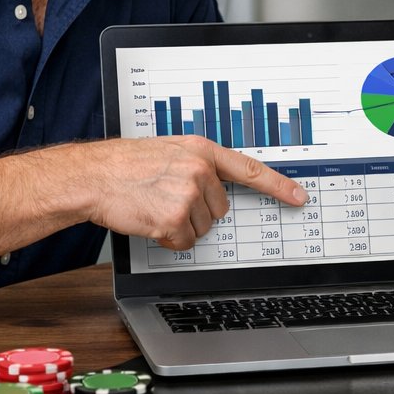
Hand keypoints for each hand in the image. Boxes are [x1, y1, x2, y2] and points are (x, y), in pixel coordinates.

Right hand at [81, 137, 306, 251]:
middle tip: (166, 198)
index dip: (278, 185)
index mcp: (202, 151)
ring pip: (203, 227)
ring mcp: (188, 194)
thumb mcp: (169, 151)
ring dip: (181, 225)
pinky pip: (184, 241)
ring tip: (154, 205)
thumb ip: (198, 165)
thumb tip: (217, 186)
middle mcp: (200, 170)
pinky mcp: (174, 218)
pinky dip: (168, 238)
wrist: (94, 175)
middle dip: (196, 211)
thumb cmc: (126, 164)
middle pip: (219, 209)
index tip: (299, 197)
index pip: (250, 169)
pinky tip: (150, 219)